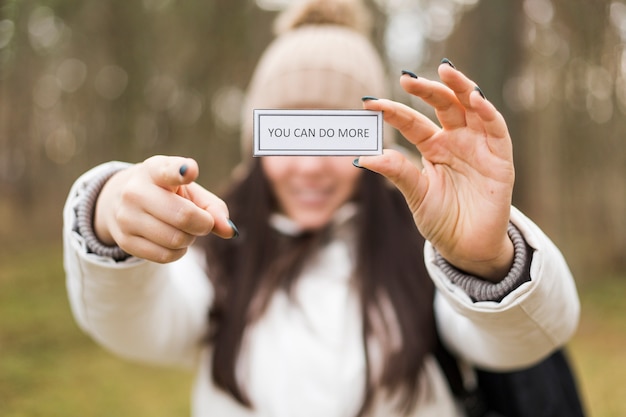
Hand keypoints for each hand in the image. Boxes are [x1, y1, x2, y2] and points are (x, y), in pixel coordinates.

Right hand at [94, 155, 235, 262]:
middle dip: (203, 224)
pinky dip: (178, 251)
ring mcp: (126, 217)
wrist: (122, 202)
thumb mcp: (190, 191)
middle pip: (183, 216)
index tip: (189, 171)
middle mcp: (135, 191)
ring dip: (190, 238)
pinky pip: (165, 256)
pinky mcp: (125, 241)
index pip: (168, 171)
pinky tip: (173, 240)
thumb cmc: (168, 194)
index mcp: (154, 170)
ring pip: (175, 239)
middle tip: (204, 222)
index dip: (181, 172)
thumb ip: (214, 208)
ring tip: (184, 229)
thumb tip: (230, 231)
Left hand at [359, 62, 514, 280]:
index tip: (368, 103)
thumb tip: (364, 157)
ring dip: (461, 87)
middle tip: (406, 78)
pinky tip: (474, 99)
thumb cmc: (441, 220)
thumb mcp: (416, 194)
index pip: (411, 121)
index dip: (392, 111)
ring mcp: (478, 146)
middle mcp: (455, 140)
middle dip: (427, 89)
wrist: (467, 247)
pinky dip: (487, 112)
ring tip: (445, 71)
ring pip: (471, 108)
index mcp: (432, 147)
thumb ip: (398, 172)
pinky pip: (495, 129)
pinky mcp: (500, 158)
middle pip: (443, 105)